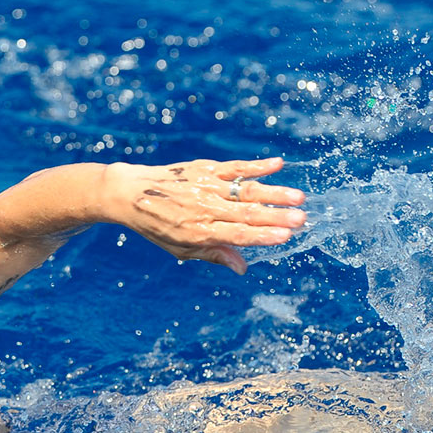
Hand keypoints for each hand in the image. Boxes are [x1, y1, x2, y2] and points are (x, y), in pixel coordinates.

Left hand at [102, 157, 305, 273]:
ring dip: (274, 193)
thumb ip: (213, 255)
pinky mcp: (203, 169)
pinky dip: (256, 166)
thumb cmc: (158, 226)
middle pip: (245, 214)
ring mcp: (204, 186)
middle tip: (302, 219)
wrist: (130, 194)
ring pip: (245, 190)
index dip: (262, 236)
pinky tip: (278, 164)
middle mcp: (203, 209)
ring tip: (299, 197)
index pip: (236, 235)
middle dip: (276, 217)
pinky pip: (234, 167)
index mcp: (198, 232)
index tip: (286, 237)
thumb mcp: (180, 249)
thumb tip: (242, 268)